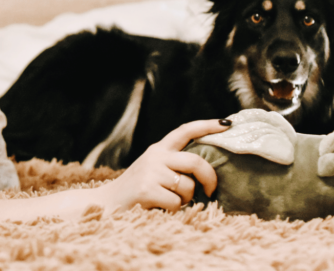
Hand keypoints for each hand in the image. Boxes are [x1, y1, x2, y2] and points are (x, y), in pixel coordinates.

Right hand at [92, 119, 230, 213]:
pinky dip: (174, 210)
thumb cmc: (137, 191)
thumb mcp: (154, 169)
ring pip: (188, 186)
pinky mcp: (146, 189)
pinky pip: (176, 202)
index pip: (185, 131)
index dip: (207, 125)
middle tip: (210, 190)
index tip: (227, 124)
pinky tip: (159, 207)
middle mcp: (155, 156)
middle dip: (210, 178)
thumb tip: (207, 171)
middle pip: (196, 161)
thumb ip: (174, 165)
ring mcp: (150, 172)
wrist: (106, 204)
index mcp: (159, 149)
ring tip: (171, 201)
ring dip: (186, 199)